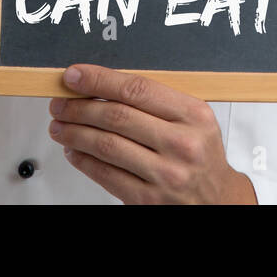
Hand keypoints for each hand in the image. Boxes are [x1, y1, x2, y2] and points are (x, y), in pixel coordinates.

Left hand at [47, 63, 257, 204]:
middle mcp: (181, 143)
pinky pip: (106, 174)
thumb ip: (156, 101)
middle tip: (60, 102)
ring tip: (60, 125)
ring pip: (106, 145)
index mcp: (192, 115)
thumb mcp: (192, 119)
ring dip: (74, 132)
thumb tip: (102, 85)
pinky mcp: (148, 199)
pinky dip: (83, 160)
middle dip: (78, 107)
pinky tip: (74, 151)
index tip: (74, 76)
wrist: (217, 201)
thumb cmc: (200, 154)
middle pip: (116, 116)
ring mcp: (165, 174)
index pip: (136, 88)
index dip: (99, 79)